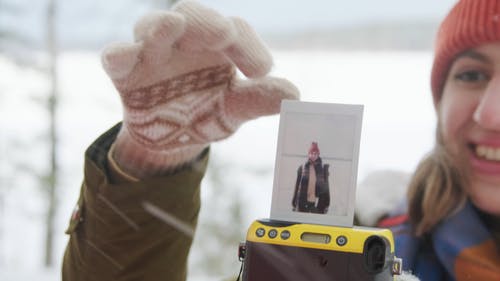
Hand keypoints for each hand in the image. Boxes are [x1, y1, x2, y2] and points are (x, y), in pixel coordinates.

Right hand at [101, 0, 298, 176]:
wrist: (171, 137)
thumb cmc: (206, 112)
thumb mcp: (234, 109)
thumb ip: (258, 100)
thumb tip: (294, 95)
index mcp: (218, 44)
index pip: (236, 31)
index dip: (249, 46)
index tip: (262, 71)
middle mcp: (186, 40)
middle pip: (193, 15)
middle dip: (205, 22)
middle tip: (222, 33)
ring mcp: (153, 52)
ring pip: (152, 26)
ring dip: (160, 26)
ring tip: (173, 27)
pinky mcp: (126, 72)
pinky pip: (117, 57)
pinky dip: (118, 56)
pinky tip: (123, 60)